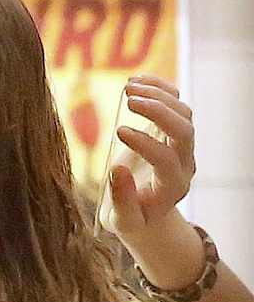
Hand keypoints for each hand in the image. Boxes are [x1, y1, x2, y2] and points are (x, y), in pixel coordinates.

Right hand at [105, 74, 194, 239]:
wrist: (147, 213)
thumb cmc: (134, 219)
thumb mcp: (123, 221)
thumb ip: (121, 201)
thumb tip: (116, 171)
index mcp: (174, 187)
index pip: (167, 159)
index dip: (145, 143)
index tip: (118, 132)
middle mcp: (185, 163)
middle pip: (184, 130)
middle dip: (159, 112)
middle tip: (128, 100)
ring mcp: (183, 144)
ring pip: (183, 112)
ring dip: (158, 95)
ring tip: (127, 87)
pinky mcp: (173, 130)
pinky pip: (175, 102)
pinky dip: (159, 87)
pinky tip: (135, 81)